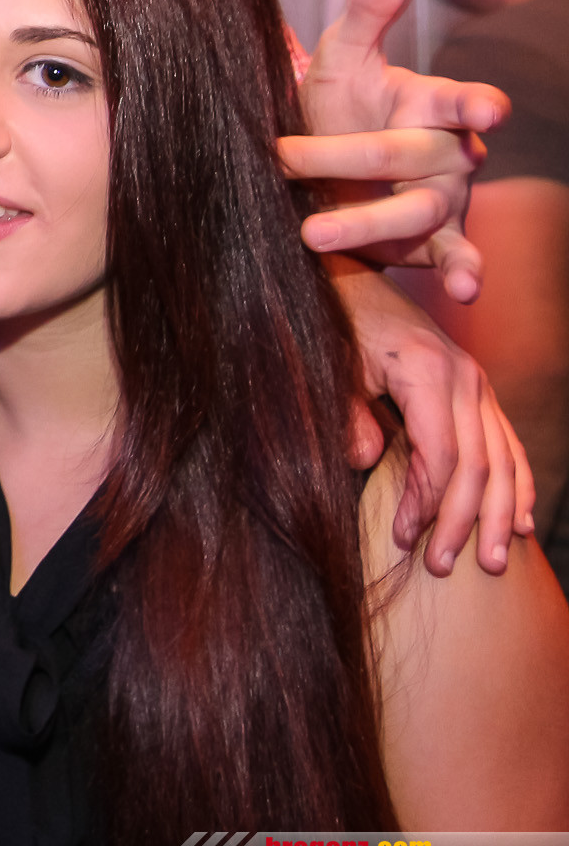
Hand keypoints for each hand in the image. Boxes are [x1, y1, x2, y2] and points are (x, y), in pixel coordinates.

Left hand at [288, 0, 508, 301]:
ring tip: (314, 235)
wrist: (325, 171)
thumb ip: (372, 7)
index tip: (487, 107)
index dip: (472, 102)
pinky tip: (470, 290)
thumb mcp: (347, 56)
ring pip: (420, 211)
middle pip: (408, 155)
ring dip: (371, 224)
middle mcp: (446, 150)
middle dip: (349, 156)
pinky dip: (469, 273)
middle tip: (287, 159)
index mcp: (427, 103)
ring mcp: (443, 199)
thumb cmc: (341, 104)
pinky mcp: (435, 241)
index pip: (454, 98)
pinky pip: (457, 257)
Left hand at [331, 258, 535, 575]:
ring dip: (499, 515)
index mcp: (429, 370)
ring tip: (492, 562)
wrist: (347, 280)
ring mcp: (478, 382)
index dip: (426, 504)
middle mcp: (466, 376)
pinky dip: (517, 486)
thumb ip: (343, 414)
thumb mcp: (325, 367)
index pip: (443, 455)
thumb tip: (364, 461)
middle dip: (463, 521)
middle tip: (440, 565)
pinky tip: (521, 523)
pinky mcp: (479, 390)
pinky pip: (509, 444)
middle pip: (478, 464)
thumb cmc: (330, 327)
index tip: (403, 538)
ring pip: (503, 459)